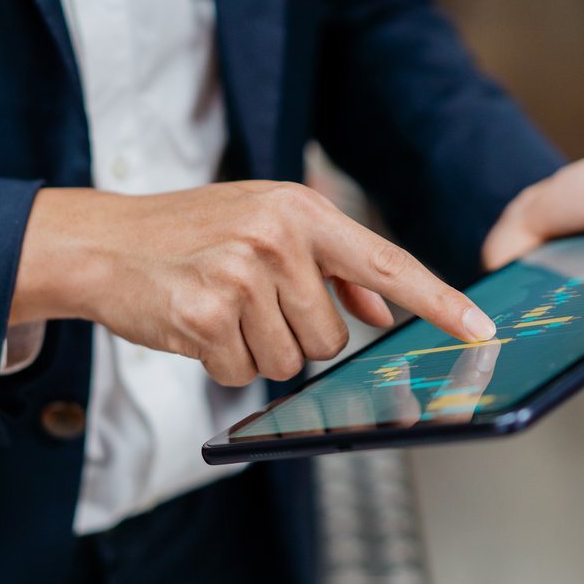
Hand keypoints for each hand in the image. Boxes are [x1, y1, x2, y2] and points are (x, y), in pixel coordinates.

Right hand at [10, 182, 497, 385]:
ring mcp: (242, 272)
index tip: (480, 329)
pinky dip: (222, 362)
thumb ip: (331, 268)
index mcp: (302, 209)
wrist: (103, 241)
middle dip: (295, 336)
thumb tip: (384, 311)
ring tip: (219, 309)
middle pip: (333, 337)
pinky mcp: (207, 312)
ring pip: (292, 361)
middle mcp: (278, 235)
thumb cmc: (190, 235)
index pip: (386, 263)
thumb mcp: (265, 227)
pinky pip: (245, 373)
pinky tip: (196, 324)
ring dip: (257, 351)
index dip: (438, 301)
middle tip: (249, 304)